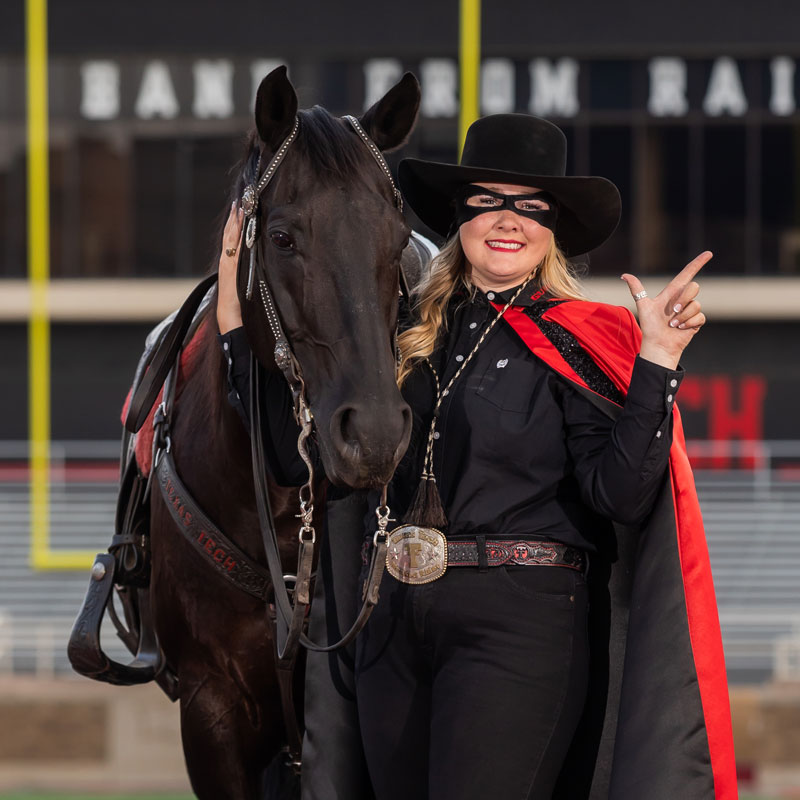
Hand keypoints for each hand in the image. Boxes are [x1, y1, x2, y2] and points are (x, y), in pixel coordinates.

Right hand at [217, 201, 243, 333]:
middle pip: (229, 234)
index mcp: (228, 262)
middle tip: (239, 201)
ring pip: (231, 238)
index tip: (238, 209)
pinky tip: (241, 226)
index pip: (230, 238)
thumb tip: (254, 261)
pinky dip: (236, 236)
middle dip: (234, 217)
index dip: (233, 223)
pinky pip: (235, 247)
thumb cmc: (236, 301)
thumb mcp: (239, 281)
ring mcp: (228, 263)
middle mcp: (226, 260)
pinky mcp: (232, 268)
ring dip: (235, 222)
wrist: (228, 313)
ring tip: (239, 207)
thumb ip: (243, 270)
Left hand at [621, 251, 710, 369]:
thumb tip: (623, 275)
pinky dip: (688, 323)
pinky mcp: (696, 321)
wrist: (657, 345)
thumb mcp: (643, 306)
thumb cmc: (650, 327)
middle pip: (694, 287)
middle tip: (673, 311)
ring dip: (682, 316)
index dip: (697, 264)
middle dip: (684, 299)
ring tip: (673, 324)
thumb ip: (636, 290)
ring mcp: (690, 310)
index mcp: (672, 293)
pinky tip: (680, 329)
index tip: (708, 253)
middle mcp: (682, 300)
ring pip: (696, 305)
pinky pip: (700, 316)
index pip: (686, 274)